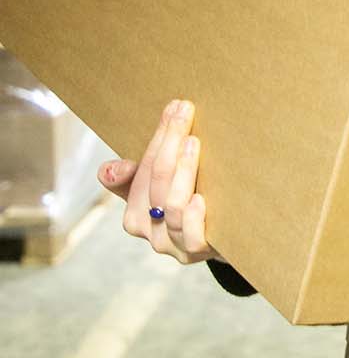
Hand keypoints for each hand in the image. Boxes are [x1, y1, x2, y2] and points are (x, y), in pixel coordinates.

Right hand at [99, 99, 217, 263]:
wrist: (227, 240)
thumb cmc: (191, 203)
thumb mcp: (163, 187)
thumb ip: (137, 174)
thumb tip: (110, 169)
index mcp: (135, 213)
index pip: (143, 168)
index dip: (160, 136)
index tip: (176, 106)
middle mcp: (150, 230)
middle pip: (156, 180)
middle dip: (170, 142)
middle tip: (186, 113)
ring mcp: (174, 244)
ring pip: (172, 205)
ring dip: (183, 171)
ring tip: (194, 144)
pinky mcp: (199, 252)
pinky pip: (191, 236)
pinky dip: (193, 216)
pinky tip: (201, 197)